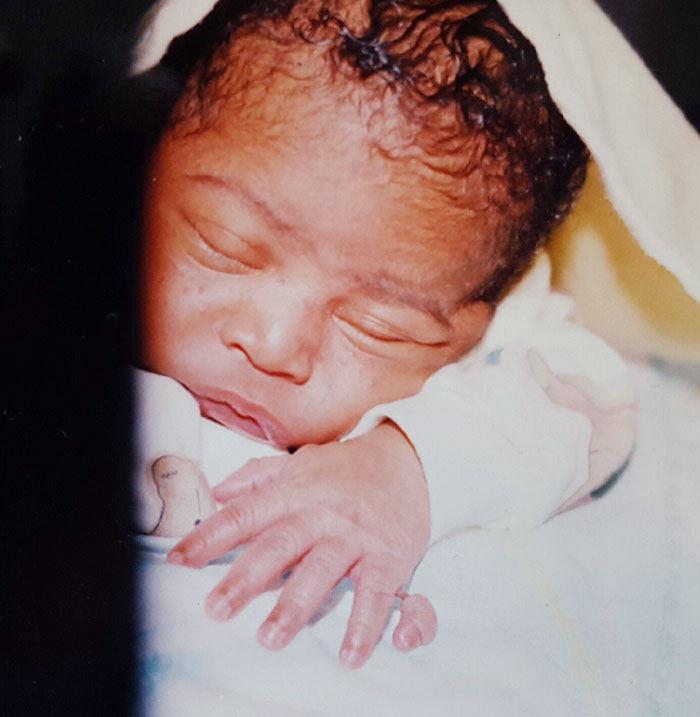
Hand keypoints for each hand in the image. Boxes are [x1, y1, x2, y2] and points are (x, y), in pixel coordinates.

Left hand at [167, 421, 436, 667]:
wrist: (408, 460)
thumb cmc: (346, 469)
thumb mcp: (301, 463)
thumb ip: (258, 476)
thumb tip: (218, 492)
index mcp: (296, 493)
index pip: (247, 514)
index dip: (211, 537)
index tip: (179, 560)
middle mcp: (322, 514)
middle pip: (279, 545)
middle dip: (246, 578)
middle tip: (216, 609)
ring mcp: (355, 537)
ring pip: (322, 571)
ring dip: (296, 605)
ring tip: (269, 637)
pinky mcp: (388, 558)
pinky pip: (377, 594)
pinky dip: (366, 625)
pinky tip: (350, 655)